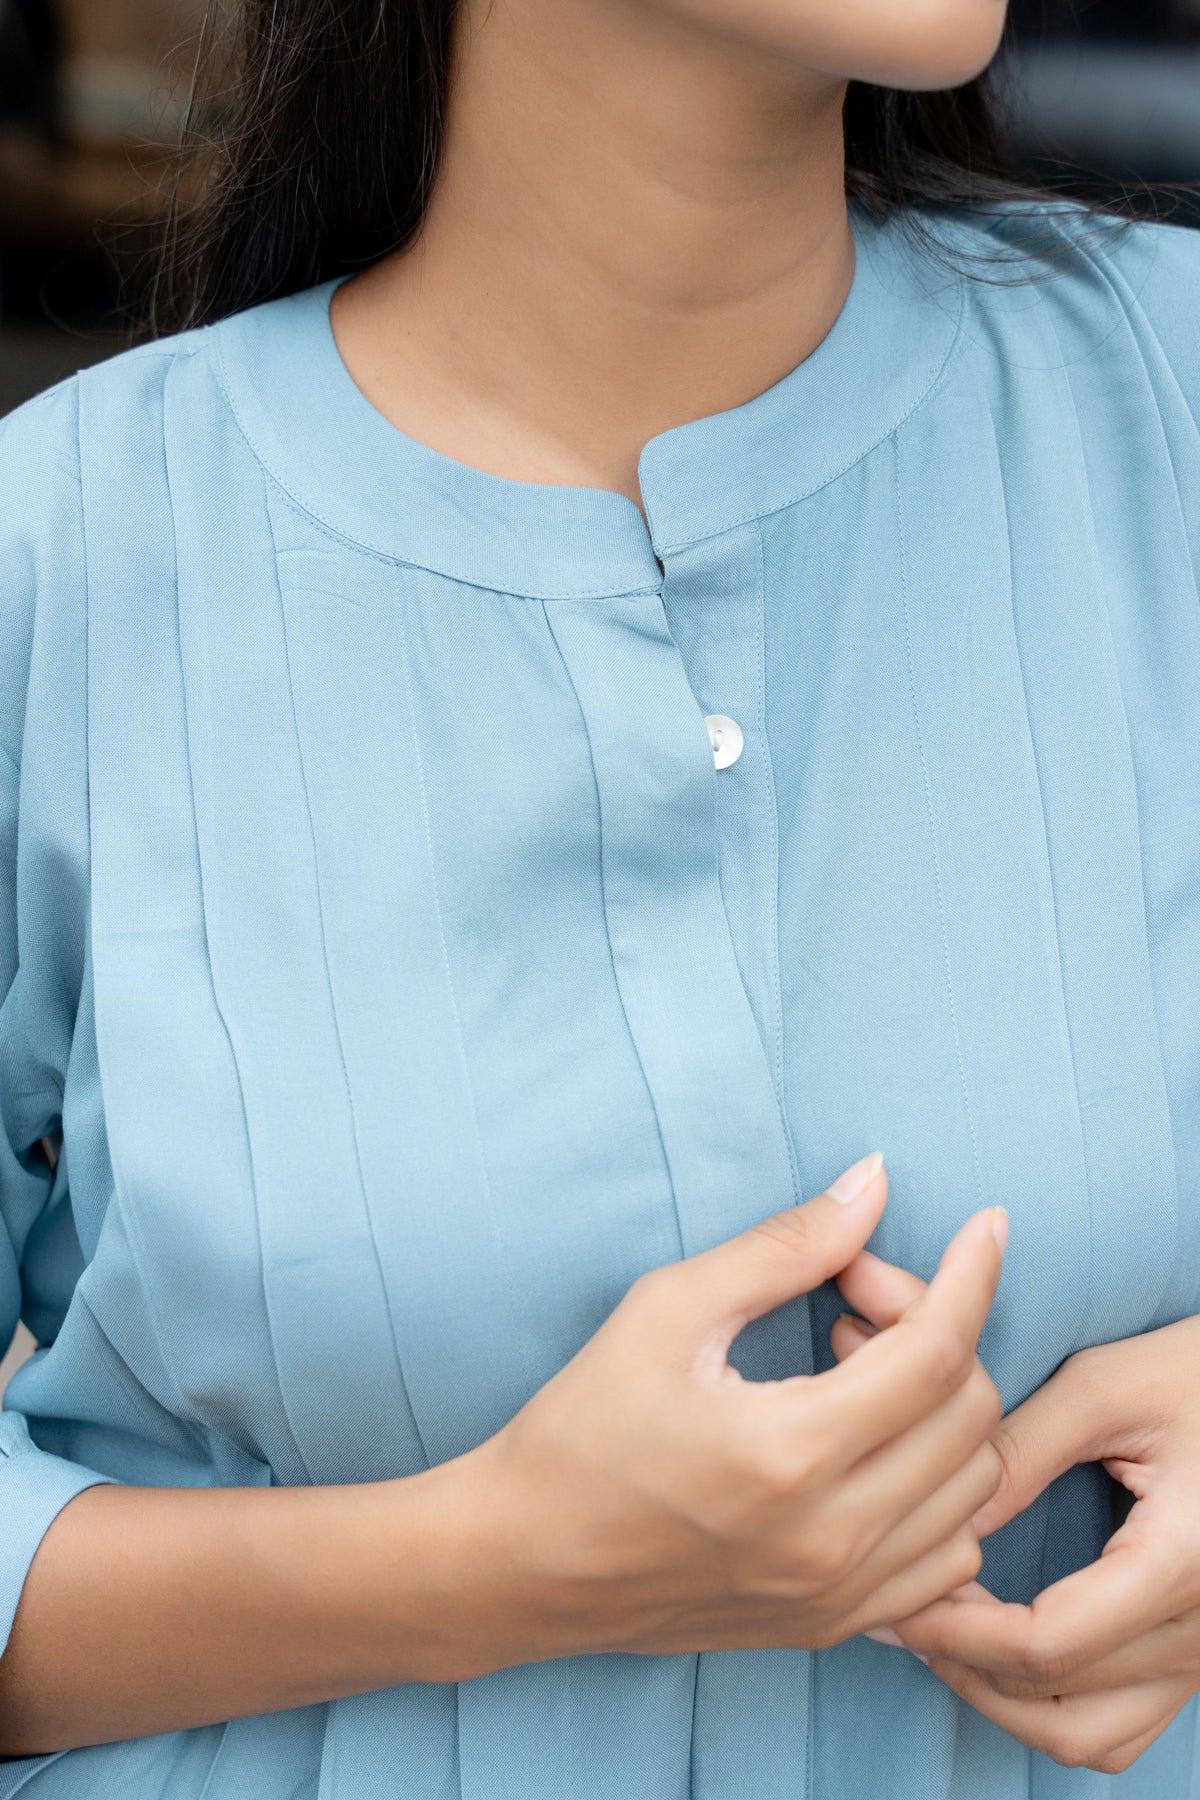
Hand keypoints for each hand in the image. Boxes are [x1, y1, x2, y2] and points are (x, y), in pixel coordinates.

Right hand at [470, 1153, 1007, 1671]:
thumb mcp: (667, 1309)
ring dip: (942, 1410)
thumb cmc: (582, 1426)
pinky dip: (939, 1488)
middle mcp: (831, 1537)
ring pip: (974, 1490)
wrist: (520, 1562)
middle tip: (855, 1298)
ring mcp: (838, 1596)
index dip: (972, 1277)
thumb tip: (874, 1185)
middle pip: (968, 1415)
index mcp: (789, 1451)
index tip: (987, 1226)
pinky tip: (873, 1444)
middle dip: (939, 1331)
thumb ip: (783, 1246)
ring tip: (856, 1368)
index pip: (936, 1352)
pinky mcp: (832, 1627)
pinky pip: (949, 1559)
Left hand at [834, 1263, 1199, 1773]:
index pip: (1047, 1644)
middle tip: (898, 1609)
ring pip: (1087, 1738)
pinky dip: (1051, 1711)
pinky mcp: (1198, 1657)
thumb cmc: (1195, 1372)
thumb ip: (1023, 1453)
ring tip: (940, 1635)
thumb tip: (943, 1521)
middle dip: (962, 1662)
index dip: (958, 1632)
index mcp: (1182, 1562)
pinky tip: (999, 1650)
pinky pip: (1120, 1729)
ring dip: (1002, 1701)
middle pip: (1056, 1701)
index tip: (899, 1599)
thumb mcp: (1105, 1388)